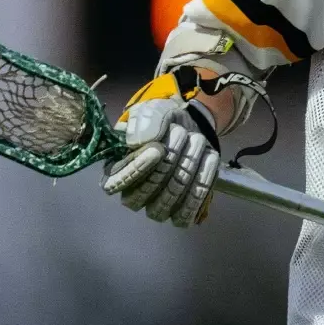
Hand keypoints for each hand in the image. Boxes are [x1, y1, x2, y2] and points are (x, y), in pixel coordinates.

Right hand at [101, 74, 220, 226]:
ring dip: (187, 170)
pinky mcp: (178, 211)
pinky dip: (200, 187)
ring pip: (167, 202)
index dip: (137, 168)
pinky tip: (208, 159)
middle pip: (144, 194)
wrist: (191, 127)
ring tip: (197, 140)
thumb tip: (137, 143)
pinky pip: (186, 213)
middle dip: (168, 163)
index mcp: (115, 170)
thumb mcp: (151, 111)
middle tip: (182, 134)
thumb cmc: (162, 122)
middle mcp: (132, 194)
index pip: (115, 182)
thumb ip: (143, 123)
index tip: (158, 149)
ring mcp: (155, 206)